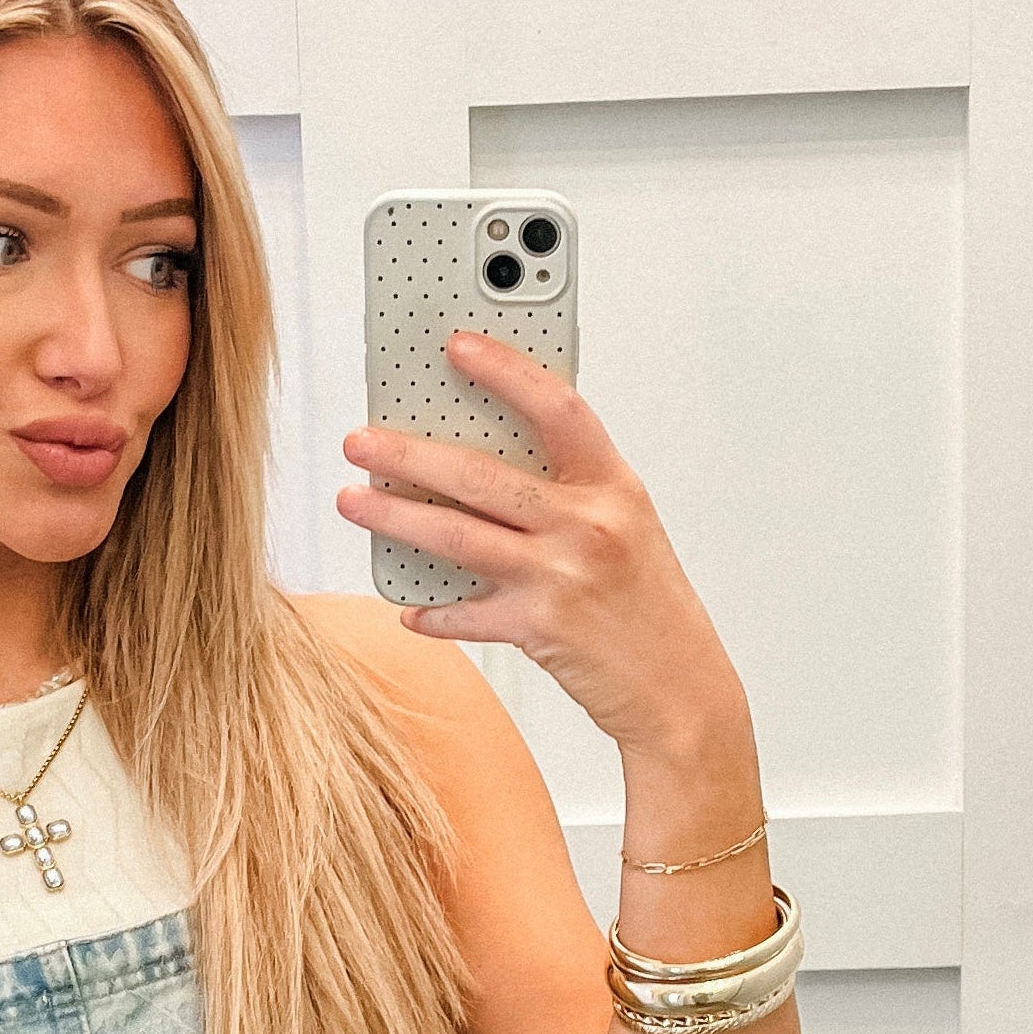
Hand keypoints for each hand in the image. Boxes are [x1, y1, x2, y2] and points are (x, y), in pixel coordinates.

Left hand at [339, 336, 748, 767]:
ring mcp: (562, 575)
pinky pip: (466, 614)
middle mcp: (589, 523)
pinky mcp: (540, 627)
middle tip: (361, 441)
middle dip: (409, 454)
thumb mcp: (623, 527)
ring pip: (457, 536)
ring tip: (351, 500)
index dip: (505, 370)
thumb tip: (484, 459)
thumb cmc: (646, 603)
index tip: (456, 346)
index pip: (556, 407)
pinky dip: (431, 612)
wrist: (680, 688)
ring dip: (394, 517)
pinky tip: (407, 607)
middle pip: (481, 475)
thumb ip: (568, 491)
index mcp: (613, 485)